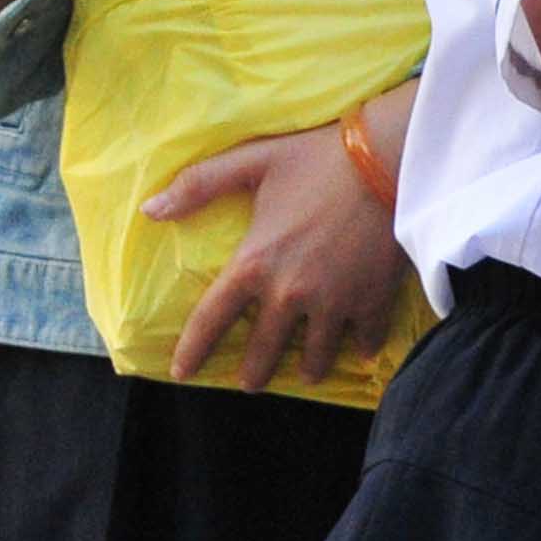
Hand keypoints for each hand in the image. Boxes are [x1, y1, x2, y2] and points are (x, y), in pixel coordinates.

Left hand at [150, 122, 409, 391]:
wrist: (391, 160)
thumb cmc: (318, 158)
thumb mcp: (253, 161)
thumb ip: (199, 185)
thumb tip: (149, 209)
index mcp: (254, 264)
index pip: (211, 320)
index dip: (192, 351)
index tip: (182, 373)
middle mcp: (290, 295)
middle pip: (263, 352)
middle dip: (254, 374)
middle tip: (250, 382)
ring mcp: (334, 303)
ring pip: (315, 356)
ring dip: (308, 369)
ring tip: (306, 373)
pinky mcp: (373, 301)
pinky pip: (364, 340)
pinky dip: (361, 348)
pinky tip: (359, 351)